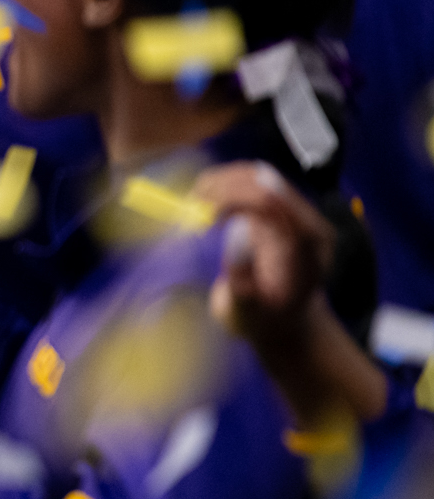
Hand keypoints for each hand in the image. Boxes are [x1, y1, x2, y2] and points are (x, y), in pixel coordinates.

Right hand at [193, 162, 385, 423]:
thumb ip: (243, 274)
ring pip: (251, 175)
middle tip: (189, 211)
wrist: (283, 323)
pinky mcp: (271, 209)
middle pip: (262, 179)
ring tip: (192, 211)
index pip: (272, 200)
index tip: (200, 214)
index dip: (233, 198)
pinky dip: (218, 189)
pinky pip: (244, 183)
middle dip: (221, 188)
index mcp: (308, 242)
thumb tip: (236, 227)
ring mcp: (288, 212)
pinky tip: (202, 211)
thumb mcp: (249, 309)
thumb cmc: (264, 320)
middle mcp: (303, 220)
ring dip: (216, 185)